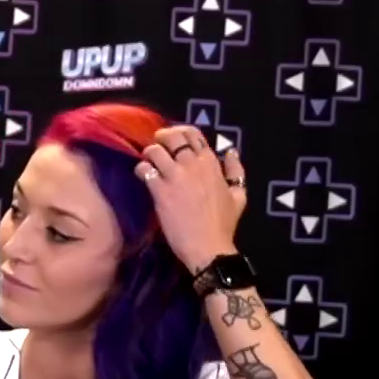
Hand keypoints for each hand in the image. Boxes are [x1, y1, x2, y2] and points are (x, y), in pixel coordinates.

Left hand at [137, 126, 246, 272]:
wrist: (208, 247)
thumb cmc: (223, 223)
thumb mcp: (239, 194)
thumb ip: (235, 170)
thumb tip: (231, 152)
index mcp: (212, 163)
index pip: (193, 133)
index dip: (178, 132)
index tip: (171, 140)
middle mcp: (194, 164)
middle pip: (172, 136)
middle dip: (160, 137)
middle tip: (156, 146)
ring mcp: (176, 176)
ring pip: (154, 150)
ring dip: (148, 154)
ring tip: (148, 163)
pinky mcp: (161, 190)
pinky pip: (144, 169)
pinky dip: (140, 170)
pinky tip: (142, 177)